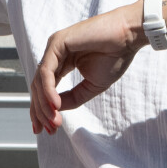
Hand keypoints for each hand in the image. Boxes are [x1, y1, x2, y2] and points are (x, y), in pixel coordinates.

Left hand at [30, 2, 143, 133]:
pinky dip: (48, 90)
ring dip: (45, 105)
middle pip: (38, 87)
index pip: (45, 88)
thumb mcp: (92, 85)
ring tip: (54, 121)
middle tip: (48, 130)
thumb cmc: (115, 56)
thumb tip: (55, 110)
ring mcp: (54, 48)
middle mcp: (55, 55)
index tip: (49, 129)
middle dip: (41, 111)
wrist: (128, 37)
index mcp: (62, 62)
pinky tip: (56, 105)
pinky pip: (46, 72)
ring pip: (39, 81)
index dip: (44, 110)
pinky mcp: (57, 43)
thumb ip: (73, 97)